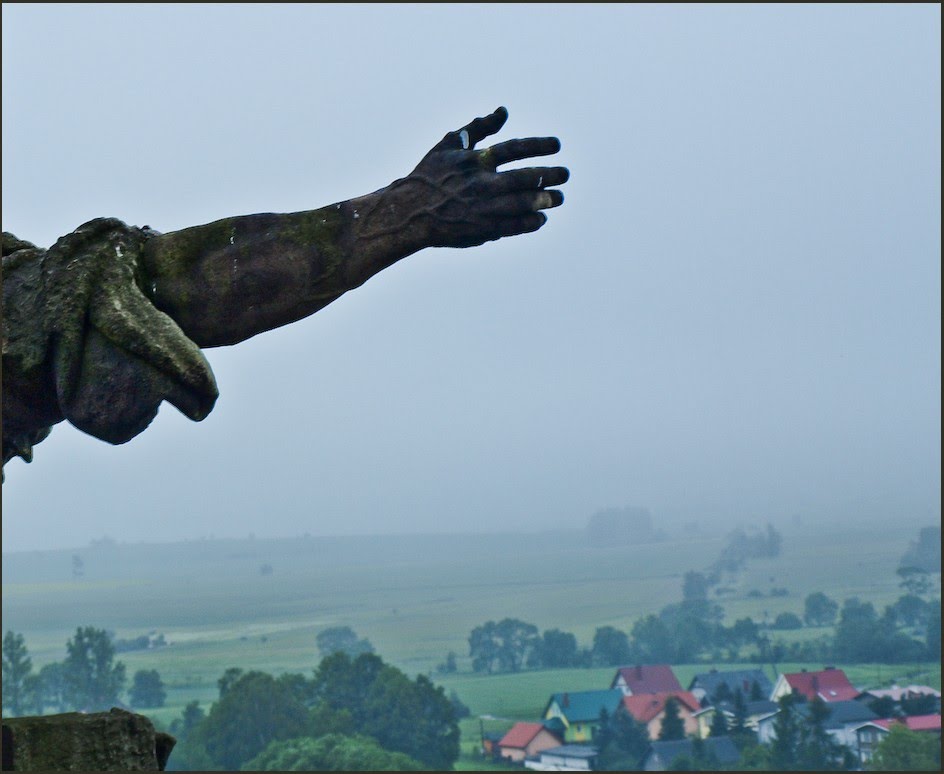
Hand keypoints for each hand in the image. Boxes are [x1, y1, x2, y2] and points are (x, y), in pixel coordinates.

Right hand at [401, 106, 568, 247]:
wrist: (410, 212)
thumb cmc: (430, 175)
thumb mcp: (450, 144)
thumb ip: (479, 127)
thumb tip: (504, 111)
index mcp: (474, 160)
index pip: (513, 149)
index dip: (538, 146)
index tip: (557, 145)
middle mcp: (480, 183)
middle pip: (523, 178)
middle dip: (548, 175)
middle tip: (565, 174)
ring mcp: (482, 207)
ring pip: (522, 203)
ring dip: (544, 200)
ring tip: (560, 198)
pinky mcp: (481, 229)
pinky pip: (512, 226)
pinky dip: (529, 222)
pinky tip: (541, 219)